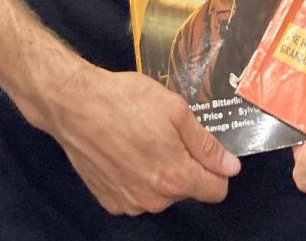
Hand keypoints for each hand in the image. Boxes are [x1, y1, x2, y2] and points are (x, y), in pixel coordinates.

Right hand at [42, 65, 240, 214]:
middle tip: (167, 132)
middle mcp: (153, 200)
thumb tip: (230, 166)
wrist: (75, 105)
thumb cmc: (125, 101)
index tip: (205, 148)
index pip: (216, 190)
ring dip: (159, 170)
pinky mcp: (109, 200)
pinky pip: (135, 193)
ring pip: (160, 192)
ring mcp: (129, 203)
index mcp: (175, 177)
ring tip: (142, 137)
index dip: (217, 168)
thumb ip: (206, 144)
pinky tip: (124, 149)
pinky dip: (136, 175)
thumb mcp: (175, 110)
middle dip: (184, 164)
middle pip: (187, 189)